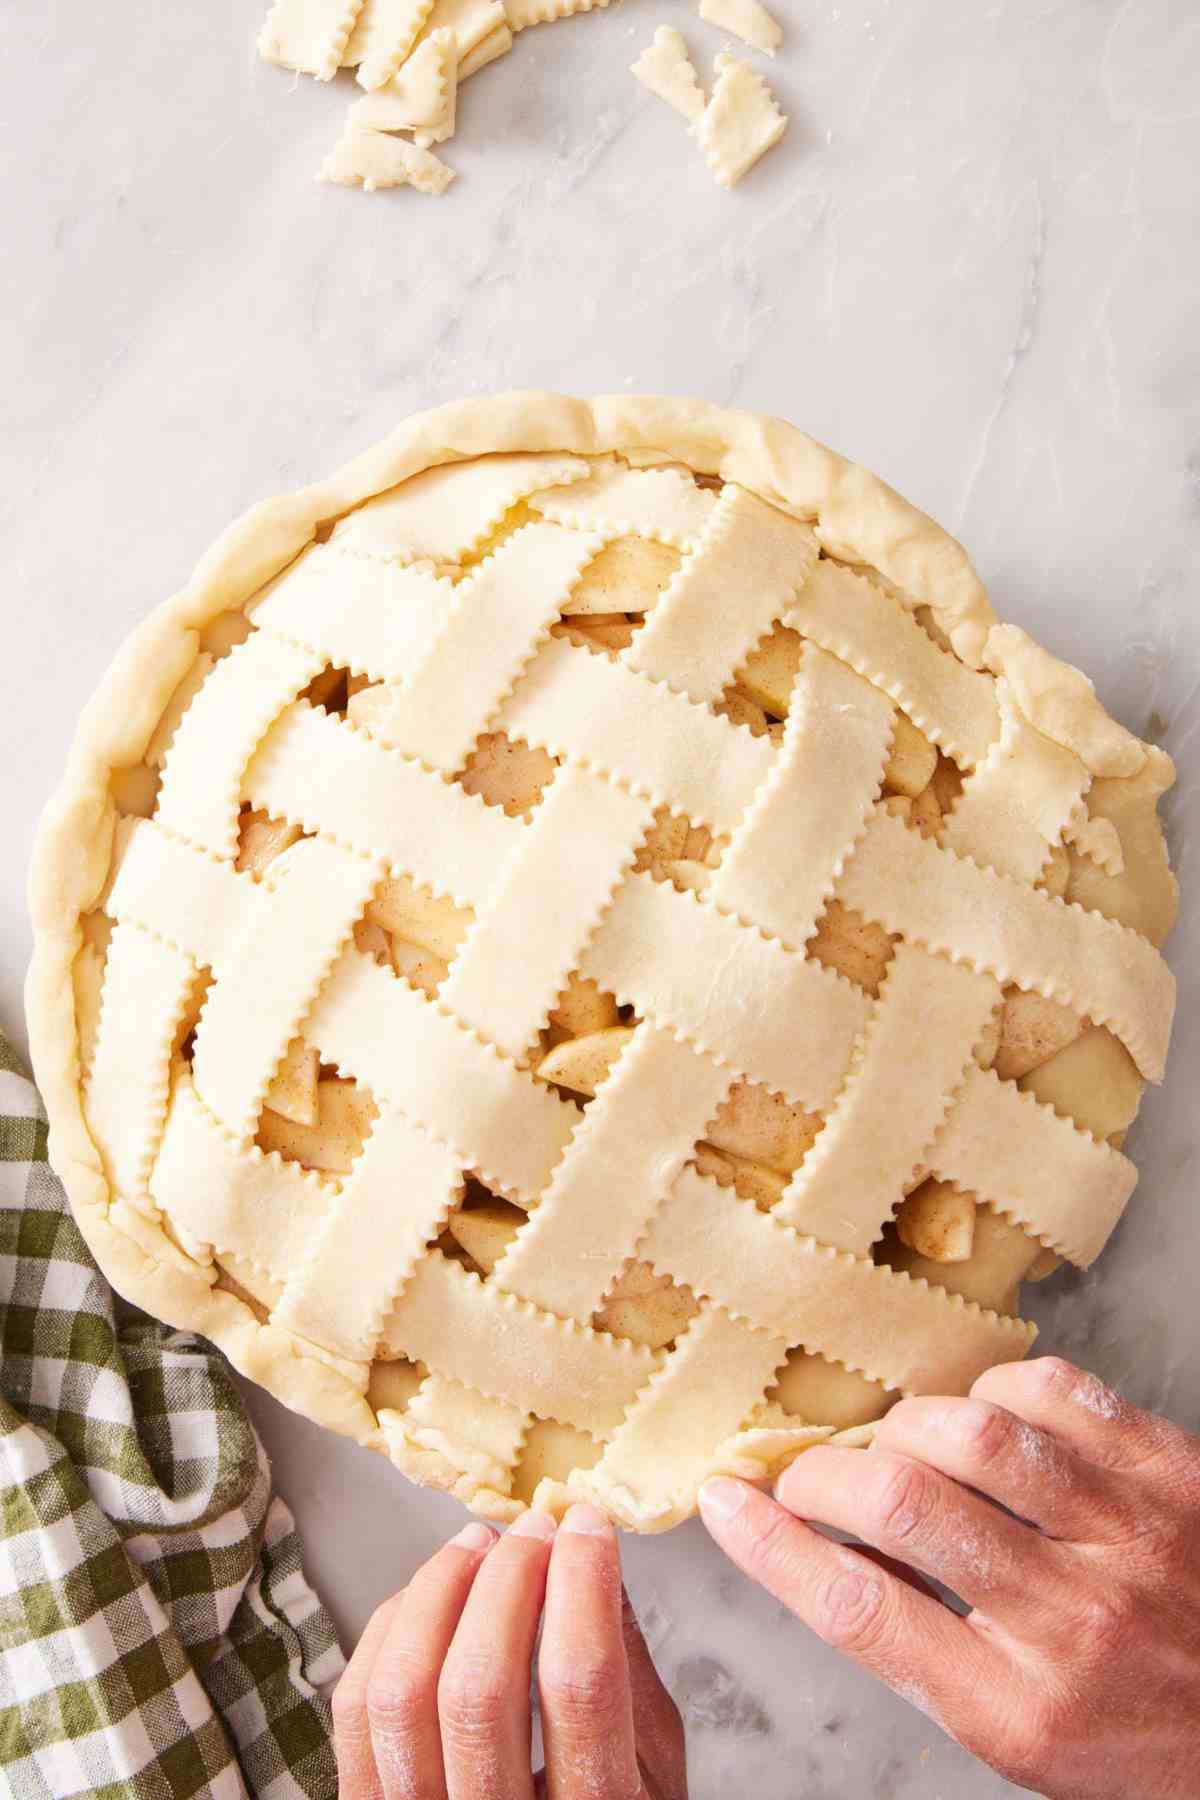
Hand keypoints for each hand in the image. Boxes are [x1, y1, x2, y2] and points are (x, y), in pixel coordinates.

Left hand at [333, 1503, 686, 1798]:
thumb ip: (632, 1676)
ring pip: (403, 1693)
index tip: (586, 1526)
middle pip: (479, 1686)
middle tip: (534, 1529)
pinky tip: (430, 1595)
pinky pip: (356, 1710)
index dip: (581, 1584)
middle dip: (507, 1580)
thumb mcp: (655, 1771)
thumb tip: (598, 1563)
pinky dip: (389, 1630)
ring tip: (479, 1544)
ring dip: (440, 1592)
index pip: (579, 1687)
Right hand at [699, 1356, 1199, 1799]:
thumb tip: (823, 1545)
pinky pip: (1054, 1392)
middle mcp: (1076, 1623)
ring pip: (977, 1436)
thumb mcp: (1016, 1730)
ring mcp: (1130, 1537)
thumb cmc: (1131, 1729)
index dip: (772, 1547)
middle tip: (808, 1476)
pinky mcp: (1170, 1471)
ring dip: (908, 1428)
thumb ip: (924, 1647)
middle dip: (826, 1475)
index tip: (725, 1503)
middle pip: (904, 1507)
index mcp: (1023, 1712)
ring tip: (901, 1448)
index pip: (864, 1612)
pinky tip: (988, 1420)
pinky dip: (996, 1391)